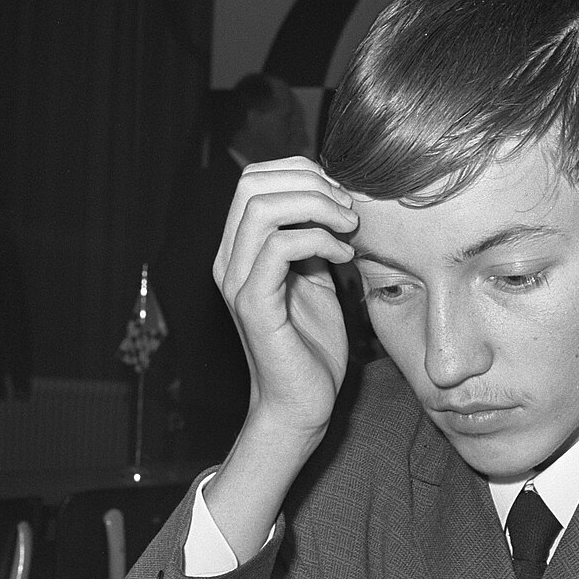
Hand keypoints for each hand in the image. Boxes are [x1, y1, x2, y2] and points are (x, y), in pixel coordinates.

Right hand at [213, 157, 358, 441]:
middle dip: (310, 183)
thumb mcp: (316, 280)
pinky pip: (279, 248)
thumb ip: (313, 240)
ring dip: (317, 207)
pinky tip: (344, 258)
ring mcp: (238, 283)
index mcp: (240, 250)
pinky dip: (318, 241)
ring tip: (349, 229)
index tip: (341, 197)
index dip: (301, 173)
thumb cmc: (311, 347)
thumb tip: (332, 201)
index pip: (254, 179)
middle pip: (253, 183)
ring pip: (263, 208)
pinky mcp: (254, 306)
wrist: (301, 405)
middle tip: (348, 210)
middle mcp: (230, 260)